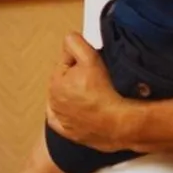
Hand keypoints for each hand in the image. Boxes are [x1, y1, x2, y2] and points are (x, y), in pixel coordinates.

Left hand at [45, 32, 131, 152]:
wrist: (119, 122)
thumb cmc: (105, 92)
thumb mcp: (90, 57)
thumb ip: (75, 42)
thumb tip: (69, 40)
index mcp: (55, 82)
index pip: (66, 62)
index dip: (80, 61)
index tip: (93, 67)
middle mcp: (53, 102)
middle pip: (66, 80)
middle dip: (77, 77)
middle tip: (96, 81)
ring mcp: (61, 119)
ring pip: (66, 99)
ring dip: (76, 95)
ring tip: (94, 96)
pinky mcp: (69, 133)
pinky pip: (65, 121)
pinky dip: (71, 115)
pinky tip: (81, 111)